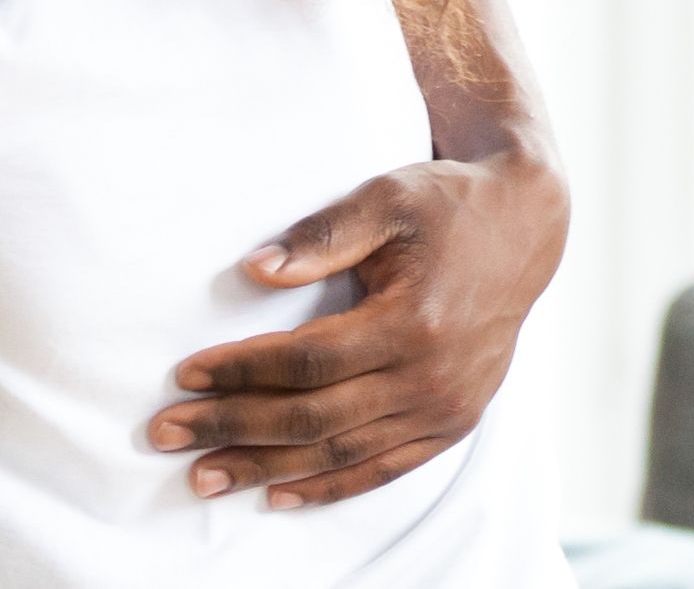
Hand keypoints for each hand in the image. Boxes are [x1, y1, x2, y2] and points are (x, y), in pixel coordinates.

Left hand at [147, 146, 566, 507]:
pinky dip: (330, 486)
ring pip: (340, 452)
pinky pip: (384, 468)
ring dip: (266, 468)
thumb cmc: (447, 203)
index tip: (184, 374)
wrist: (527, 226)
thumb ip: (322, 237)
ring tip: (203, 476)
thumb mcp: (388, 199)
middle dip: (232, 426)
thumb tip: (253, 269)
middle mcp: (430, 376)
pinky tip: (280, 495)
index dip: (241, 370)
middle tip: (166, 433)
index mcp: (412, 320)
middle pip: (312, 417)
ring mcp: (445, 406)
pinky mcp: (454, 422)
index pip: (306, 362)